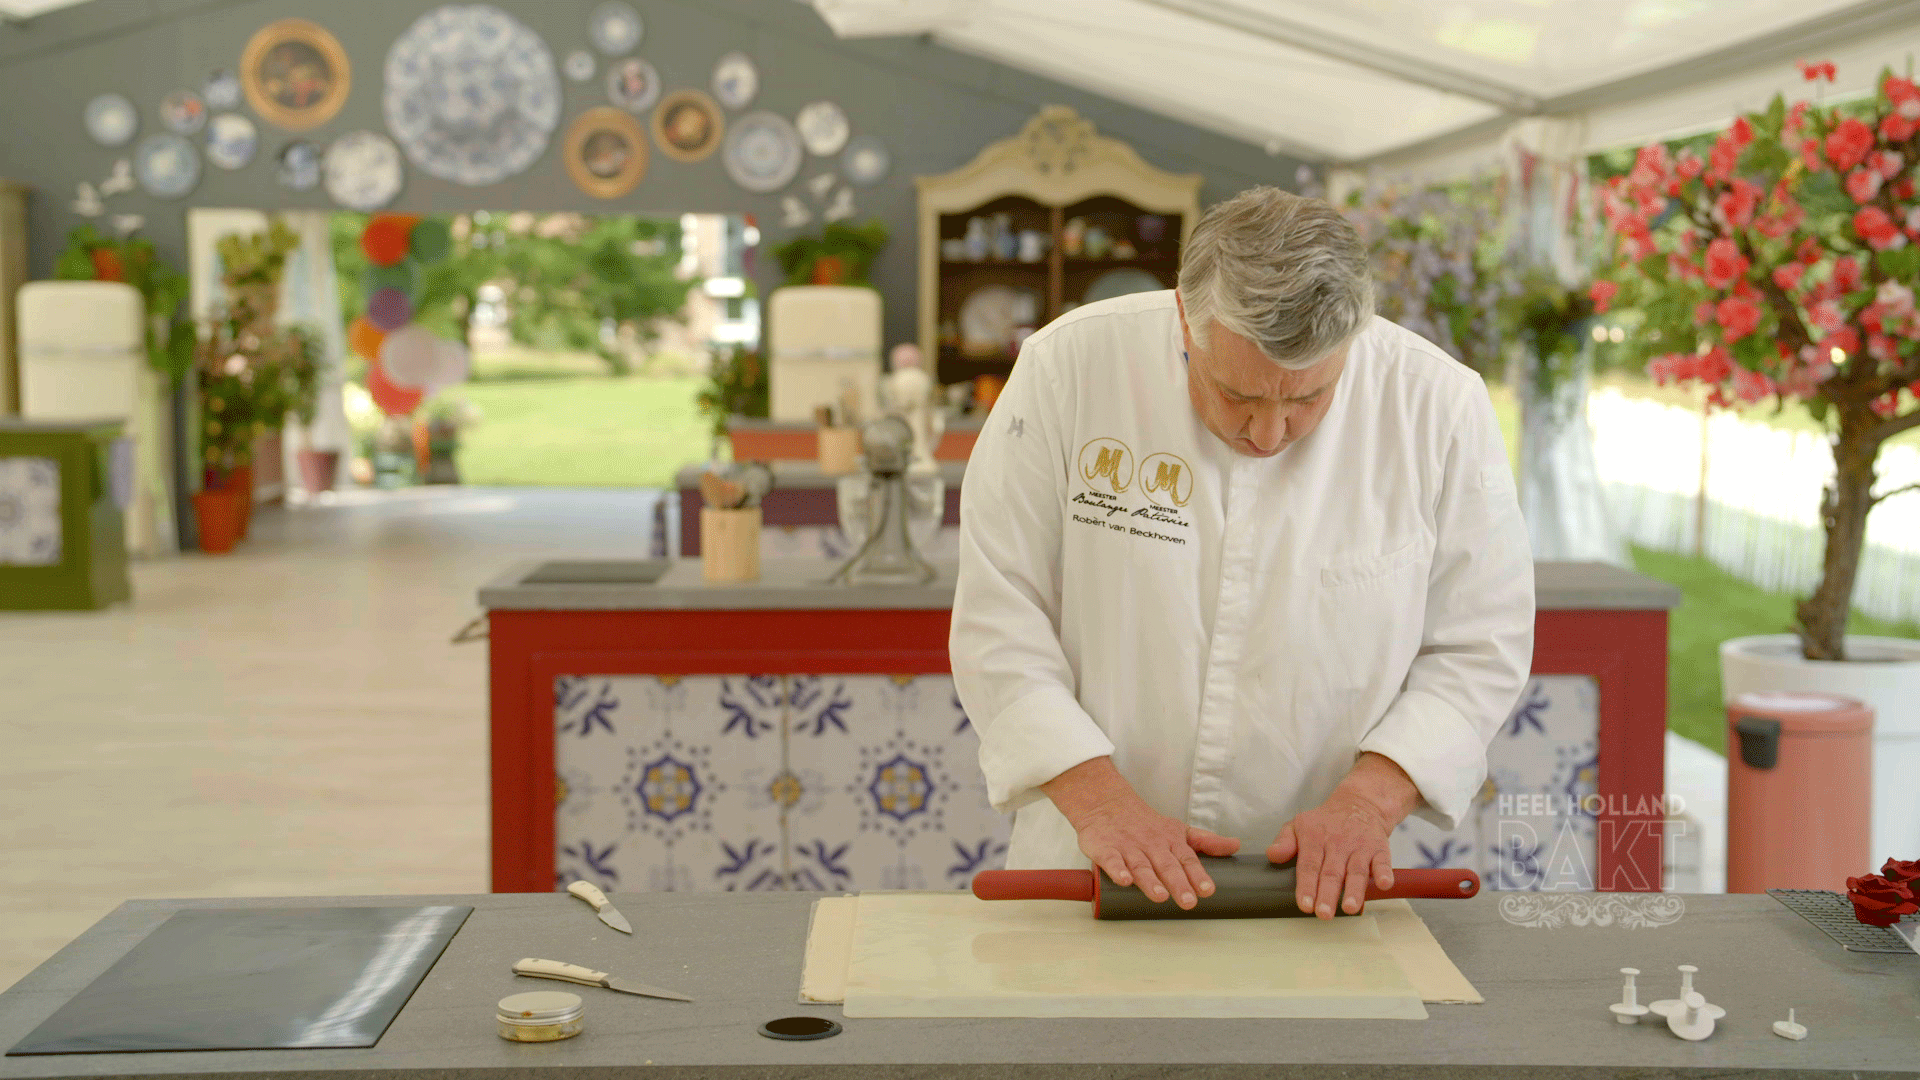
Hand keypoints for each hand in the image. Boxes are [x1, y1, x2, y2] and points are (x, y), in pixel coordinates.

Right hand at [1041, 757, 1239, 909]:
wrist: (1106, 803)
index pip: (1187, 859)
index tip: (1208, 890)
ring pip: (1141, 865)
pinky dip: (1118, 870)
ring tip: (1160, 896)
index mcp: (1171, 841)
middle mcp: (1152, 845)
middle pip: (1167, 865)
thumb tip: (1235, 846)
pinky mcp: (1105, 849)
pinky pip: (1112, 860)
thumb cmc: (1146, 824)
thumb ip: (1206, 841)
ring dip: (1150, 881)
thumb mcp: (1178, 829)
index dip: (1198, 875)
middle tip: (1188, 901)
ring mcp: (1128, 847)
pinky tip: (1125, 881)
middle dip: (1178, 883)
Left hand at [1267, 753, 1419, 918]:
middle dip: (1327, 894)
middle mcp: (1337, 843)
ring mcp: (1359, 846)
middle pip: (1331, 872)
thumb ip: (1284, 841)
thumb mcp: (1299, 825)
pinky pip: (1383, 861)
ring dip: (1355, 889)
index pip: (1309, 865)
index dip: (1306, 886)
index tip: (1305, 904)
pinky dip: (1385, 873)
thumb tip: (1272, 855)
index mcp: (1314, 838)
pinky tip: (1384, 885)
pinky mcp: (1380, 849)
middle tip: (1324, 914)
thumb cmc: (1325, 822)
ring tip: (1350, 907)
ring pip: (1356, 870)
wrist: (1360, 804)